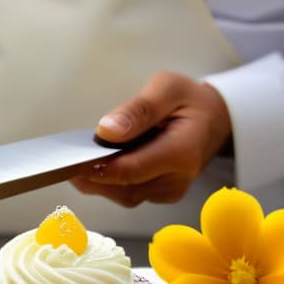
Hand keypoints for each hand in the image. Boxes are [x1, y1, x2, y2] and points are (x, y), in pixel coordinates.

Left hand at [70, 71, 232, 206]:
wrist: (214, 120)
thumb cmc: (190, 101)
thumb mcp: (167, 88)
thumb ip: (138, 109)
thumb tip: (107, 132)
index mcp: (181, 153)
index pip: (130, 170)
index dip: (97, 167)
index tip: (73, 158)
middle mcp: (176, 180)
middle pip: (123, 187)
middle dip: (93, 174)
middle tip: (69, 158)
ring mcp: (169, 191)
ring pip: (122, 195)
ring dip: (98, 180)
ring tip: (81, 157)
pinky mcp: (160, 194)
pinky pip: (128, 193)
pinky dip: (110, 180)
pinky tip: (100, 162)